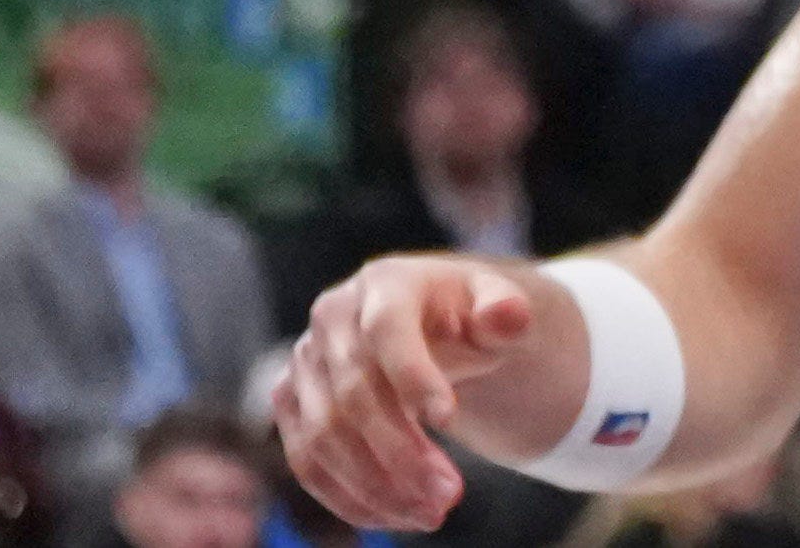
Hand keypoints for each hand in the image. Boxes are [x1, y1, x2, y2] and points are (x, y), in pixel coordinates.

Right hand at [274, 253, 580, 534]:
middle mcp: (332, 318)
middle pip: (353, 395)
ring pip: (323, 438)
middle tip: (450, 495)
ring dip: (375, 486)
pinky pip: (308, 462)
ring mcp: (304, 362)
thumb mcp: (498, 305)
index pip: (386, 330)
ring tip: (431, 513)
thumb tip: (507, 317)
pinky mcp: (292, 405)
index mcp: (384, 283)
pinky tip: (395, 516)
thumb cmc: (469, 316)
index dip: (413, 376)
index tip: (449, 419)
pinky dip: (348, 497)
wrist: (435, 326)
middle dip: (401, 453)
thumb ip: (507, 311)